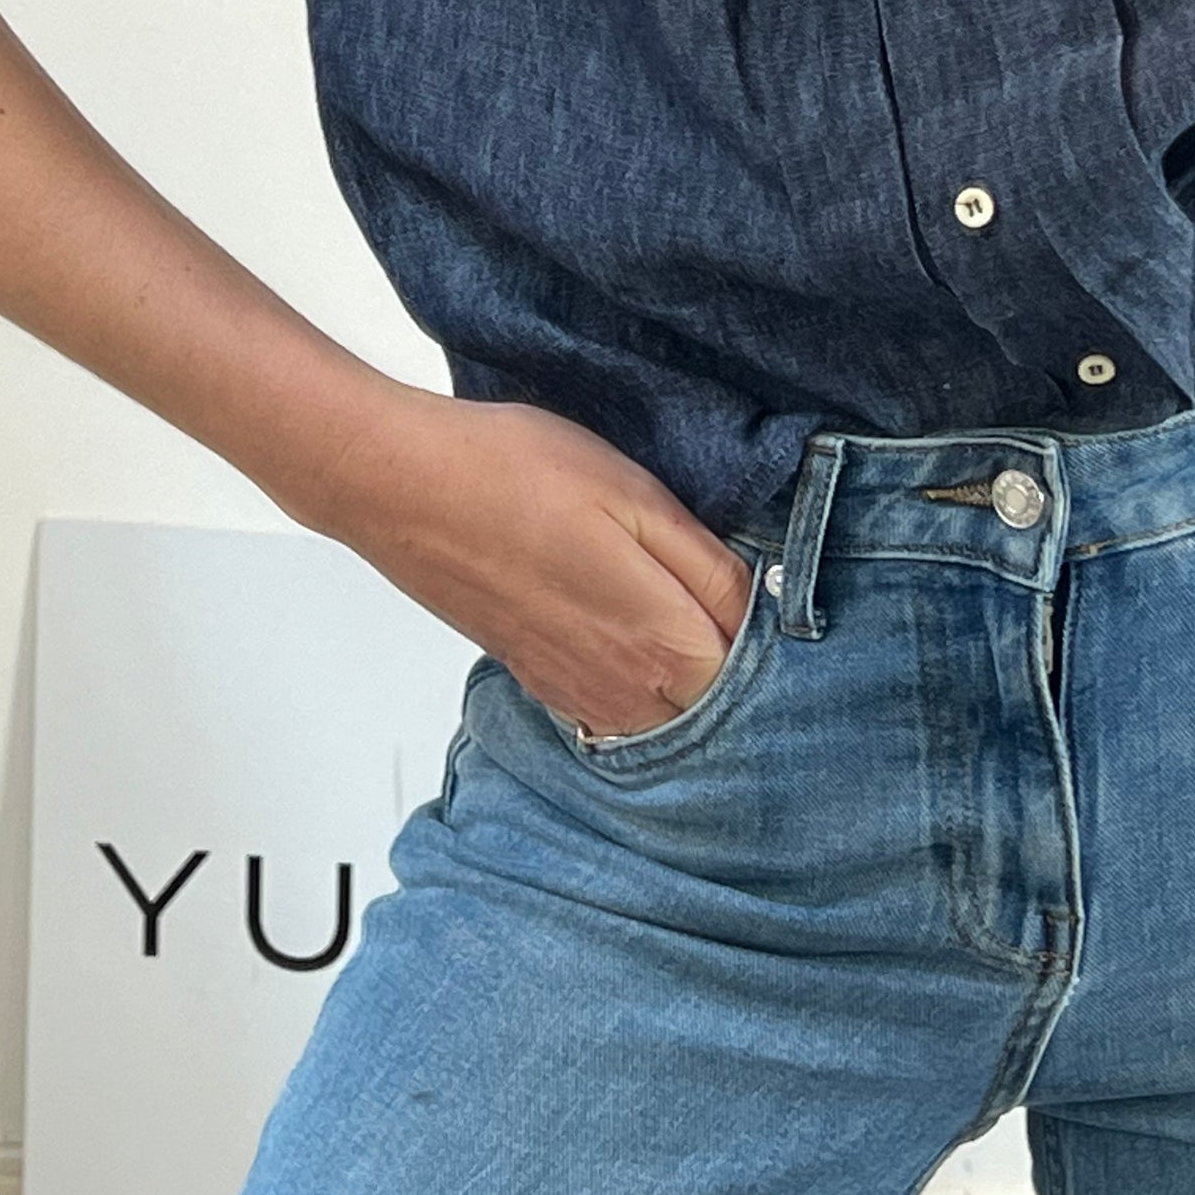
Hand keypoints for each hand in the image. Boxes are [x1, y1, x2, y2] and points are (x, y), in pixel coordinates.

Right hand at [308, 385, 757, 737]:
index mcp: (661, 642)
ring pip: (664, 720)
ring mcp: (575, 692)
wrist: (404, 486)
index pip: (756, 676)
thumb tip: (765, 606)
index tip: (790, 606)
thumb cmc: (516, 474)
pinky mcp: (539, 679)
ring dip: (693, 686)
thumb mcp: (638, 495)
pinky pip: (613, 713)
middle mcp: (622, 690)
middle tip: (752, 615)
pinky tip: (640, 643)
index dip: (779, 642)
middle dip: (745, 673)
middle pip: (714, 709)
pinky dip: (642, 692)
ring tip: (701, 626)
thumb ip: (708, 566)